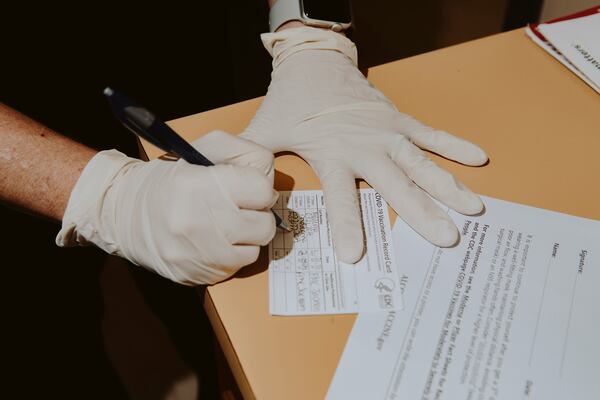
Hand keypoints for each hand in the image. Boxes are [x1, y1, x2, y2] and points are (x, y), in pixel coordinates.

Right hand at [56, 131, 277, 284]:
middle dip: (257, 213)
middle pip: (264, 225)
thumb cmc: (171, 178)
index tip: (247, 187)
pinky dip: (233, 253)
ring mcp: (198, 255)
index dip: (259, 187)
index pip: (262, 189)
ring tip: (227, 224)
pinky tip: (216, 240)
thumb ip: (245, 154)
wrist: (124, 213)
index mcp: (200, 185)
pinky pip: (236, 267)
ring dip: (247, 236)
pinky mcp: (197, 276)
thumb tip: (270, 180)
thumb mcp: (205, 149)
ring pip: (254, 250)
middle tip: (239, 207)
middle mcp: (198, 223)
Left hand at [242, 27, 487, 263]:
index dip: (346, 227)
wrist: (314, 63)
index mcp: (333, 155)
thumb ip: (251, 160)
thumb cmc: (292, 101)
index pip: (340, 198)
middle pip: (395, 185)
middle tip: (445, 238)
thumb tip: (232, 186)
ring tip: (472, 209)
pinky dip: (454, 146)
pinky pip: (430, 134)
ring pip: (421, 163)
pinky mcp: (398, 119)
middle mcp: (365, 147)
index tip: (355, 256)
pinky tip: (478, 159)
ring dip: (448, 186)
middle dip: (421, 213)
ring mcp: (386, 132)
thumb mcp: (267, 130)